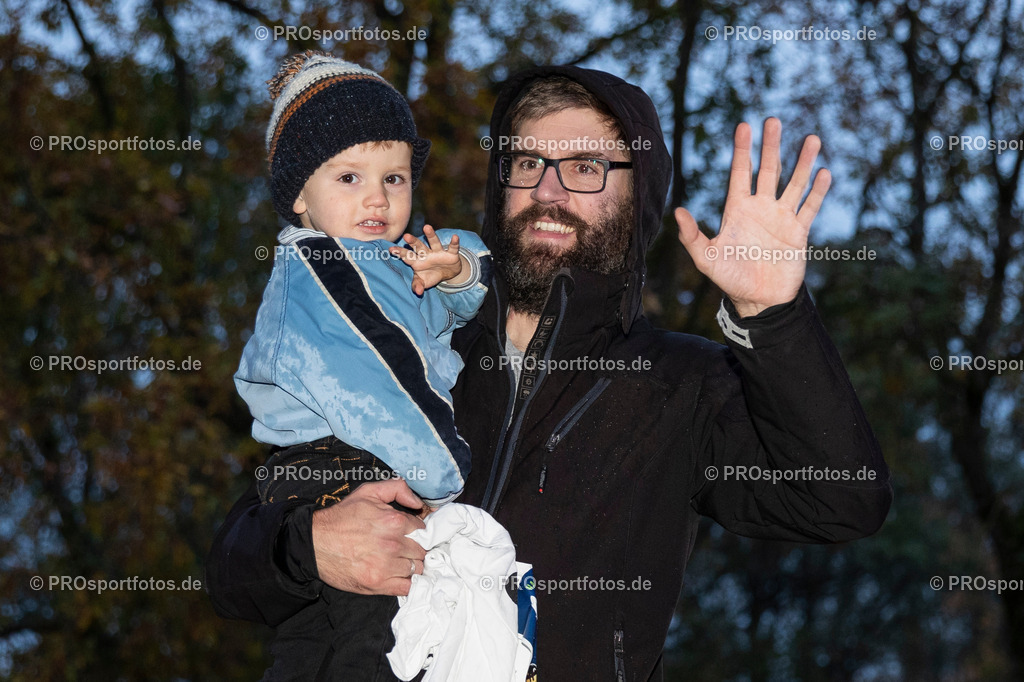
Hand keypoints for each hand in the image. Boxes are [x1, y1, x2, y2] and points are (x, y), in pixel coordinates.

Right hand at [311, 479, 426, 595]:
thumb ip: (397, 489)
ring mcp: (386, 566)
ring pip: (417, 569)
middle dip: (416, 549)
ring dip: (411, 566)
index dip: (418, 533)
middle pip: (422, 551)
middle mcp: (393, 544)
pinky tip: (399, 577)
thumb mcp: (368, 492)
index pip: (423, 530)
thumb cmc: (341, 518)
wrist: (314, 542)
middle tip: (405, 549)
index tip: (411, 535)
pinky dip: (407, 583)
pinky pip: (407, 588)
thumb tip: (418, 503)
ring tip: (400, 562)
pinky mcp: (378, 584)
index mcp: (394, 521)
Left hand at [389, 225, 465, 295]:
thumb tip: (418, 292)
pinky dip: (454, 243)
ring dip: (431, 235)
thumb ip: (417, 285)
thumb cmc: (431, 275)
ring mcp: (438, 252)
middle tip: (406, 236)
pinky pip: (453, 248)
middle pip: (419, 246)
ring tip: (426, 227)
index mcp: (417, 261)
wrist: (447, 273)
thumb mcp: (423, 282)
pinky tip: (455, 237)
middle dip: (413, 241)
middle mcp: (426, 254)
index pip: (408, 257)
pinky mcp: (451, 254)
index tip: (391, 249)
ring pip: (434, 242)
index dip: (400, 253)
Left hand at [675, 118, 830, 316]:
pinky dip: (817, 191)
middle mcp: (760, 208)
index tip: (744, 125)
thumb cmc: (729, 279)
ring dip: (802, 162)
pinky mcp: (798, 231)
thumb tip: (677, 211)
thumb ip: (692, 236)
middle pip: (768, 170)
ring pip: (794, 183)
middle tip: (773, 120)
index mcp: (737, 209)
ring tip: (811, 139)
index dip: (743, 150)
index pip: (740, 173)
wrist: (758, 300)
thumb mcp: (706, 259)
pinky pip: (809, 207)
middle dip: (771, 146)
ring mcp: (781, 217)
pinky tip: (824, 172)